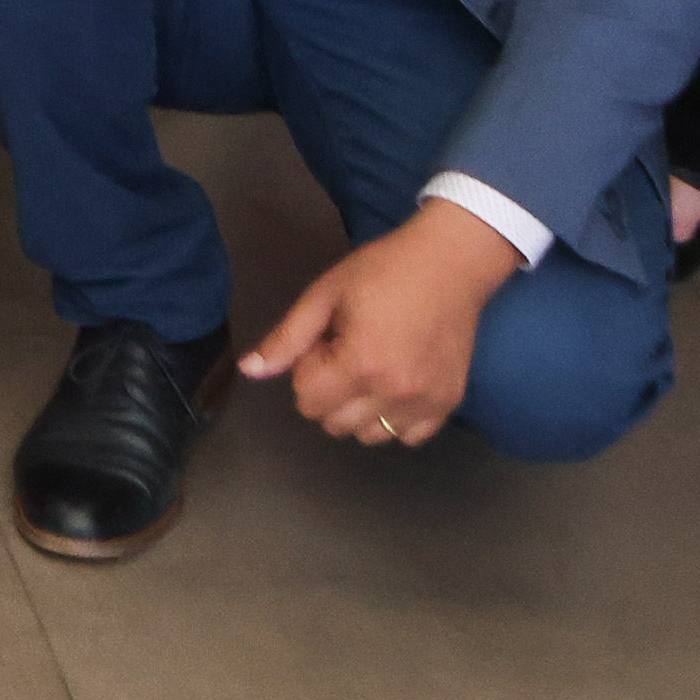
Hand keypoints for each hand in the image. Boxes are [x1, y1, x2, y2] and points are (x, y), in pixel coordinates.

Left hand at [242, 201, 519, 446]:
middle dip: (328, 392)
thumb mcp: (325, 295)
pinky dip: (395, 419)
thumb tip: (249, 370)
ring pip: (370, 435)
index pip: (307, 399)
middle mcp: (394, 393)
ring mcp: (425, 403)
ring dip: (360, 410)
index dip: (308, 368)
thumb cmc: (383, 271)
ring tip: (372, 368)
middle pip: (335, 423)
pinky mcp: (448, 404)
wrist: (450, 263)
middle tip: (347, 352)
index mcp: (359, 364)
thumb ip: (287, 339)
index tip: (326, 341)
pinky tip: (397, 385)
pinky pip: (408, 436)